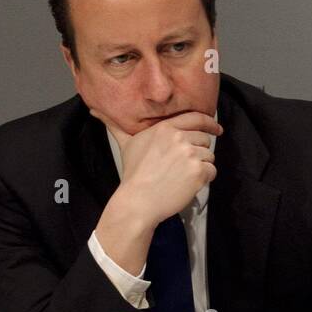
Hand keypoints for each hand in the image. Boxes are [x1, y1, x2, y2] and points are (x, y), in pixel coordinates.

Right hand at [93, 108, 221, 227]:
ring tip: (182, 176)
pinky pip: (212, 171)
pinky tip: (188, 184)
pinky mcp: (198, 171)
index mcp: (166, 128)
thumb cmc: (133, 174)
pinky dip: (205, 179)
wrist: (138, 201)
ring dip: (201, 166)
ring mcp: (190, 154)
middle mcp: (179, 138)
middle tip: (183, 165)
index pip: (197, 118)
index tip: (217, 128)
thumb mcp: (126, 144)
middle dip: (198, 152)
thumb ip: (117, 126)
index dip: (210, 123)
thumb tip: (95, 110)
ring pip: (209, 156)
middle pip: (204, 139)